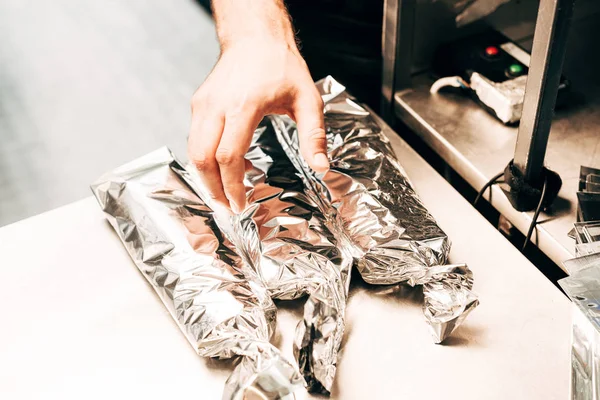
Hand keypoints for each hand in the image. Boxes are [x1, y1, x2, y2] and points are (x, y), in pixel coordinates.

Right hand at [188, 40, 327, 212]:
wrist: (255, 37)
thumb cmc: (281, 65)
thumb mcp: (307, 99)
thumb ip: (314, 136)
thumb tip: (321, 168)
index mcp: (244, 106)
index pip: (228, 156)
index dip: (232, 186)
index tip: (241, 203)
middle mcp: (217, 106)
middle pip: (202, 159)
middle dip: (213, 189)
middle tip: (229, 207)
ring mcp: (203, 104)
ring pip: (193, 151)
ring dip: (205, 177)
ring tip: (223, 194)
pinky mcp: (198, 103)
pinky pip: (194, 139)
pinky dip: (203, 160)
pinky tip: (222, 169)